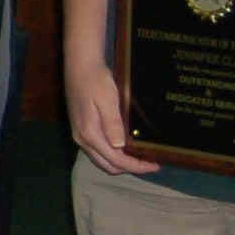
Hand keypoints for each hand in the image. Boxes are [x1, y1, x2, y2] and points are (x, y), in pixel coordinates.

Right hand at [64, 56, 159, 175]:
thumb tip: (120, 146)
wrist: (79, 66)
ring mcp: (79, 136)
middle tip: (150, 163)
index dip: (136, 166)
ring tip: (139, 158)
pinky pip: (97, 151)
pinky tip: (123, 148)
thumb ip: (113, 123)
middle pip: (107, 165)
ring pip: (101, 160)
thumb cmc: (96, 80)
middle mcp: (82, 139)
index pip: (116, 160)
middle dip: (129, 168)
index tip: (154, 165)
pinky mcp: (80, 130)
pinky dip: (111, 155)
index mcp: (90, 134)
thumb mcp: (108, 99)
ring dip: (120, 163)